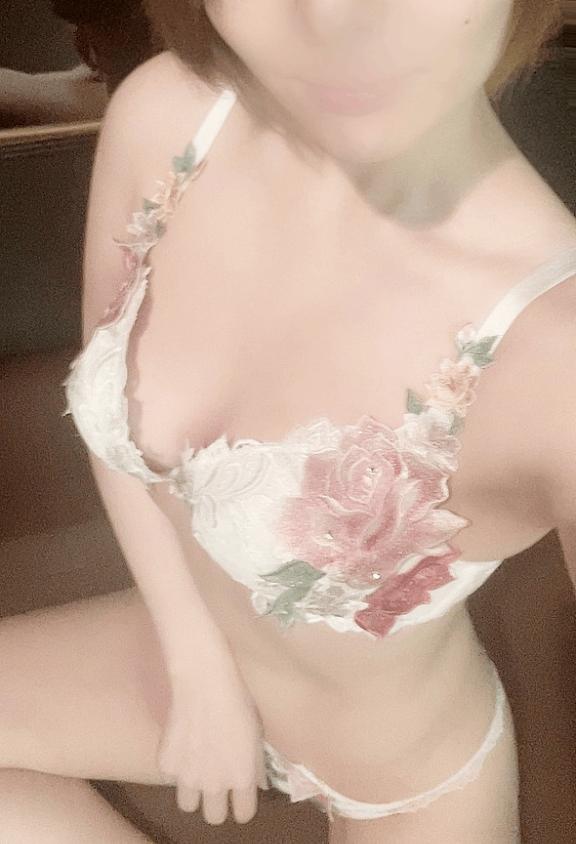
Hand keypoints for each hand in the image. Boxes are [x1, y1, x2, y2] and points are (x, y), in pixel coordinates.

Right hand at [156, 652, 269, 824]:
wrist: (204, 683)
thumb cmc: (237, 702)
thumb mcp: (256, 733)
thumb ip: (256, 764)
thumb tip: (258, 785)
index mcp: (240, 778)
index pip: (244, 814)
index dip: (243, 804)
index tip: (240, 794)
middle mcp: (214, 784)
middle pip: (214, 817)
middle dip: (217, 803)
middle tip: (216, 783)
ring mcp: (187, 777)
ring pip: (188, 805)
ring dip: (193, 791)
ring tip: (196, 769)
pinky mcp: (165, 766)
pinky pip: (171, 778)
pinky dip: (176, 768)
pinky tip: (182, 745)